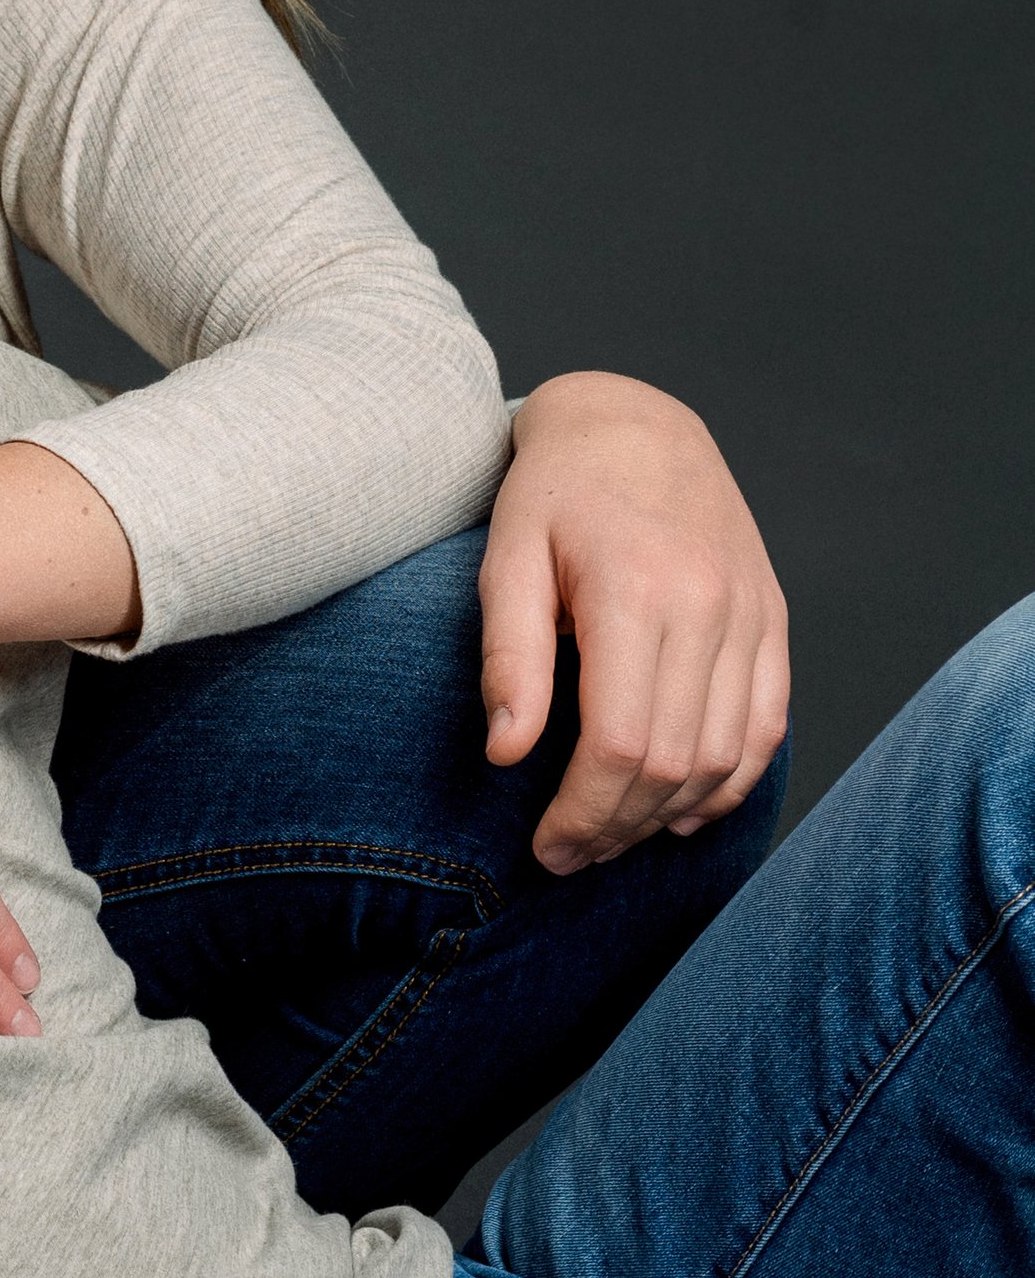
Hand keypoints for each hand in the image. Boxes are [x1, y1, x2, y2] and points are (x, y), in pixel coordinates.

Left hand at [477, 373, 789, 876]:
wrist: (633, 423)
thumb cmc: (554, 492)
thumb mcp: (506, 558)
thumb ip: (508, 657)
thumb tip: (506, 753)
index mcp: (637, 590)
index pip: (620, 743)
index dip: (584, 813)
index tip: (546, 847)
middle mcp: (709, 605)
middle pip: (675, 762)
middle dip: (619, 827)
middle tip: (569, 855)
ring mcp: (752, 612)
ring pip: (727, 756)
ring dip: (670, 815)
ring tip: (613, 836)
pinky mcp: (772, 618)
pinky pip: (768, 725)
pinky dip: (732, 782)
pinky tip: (683, 810)